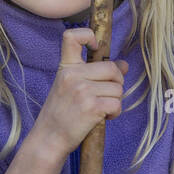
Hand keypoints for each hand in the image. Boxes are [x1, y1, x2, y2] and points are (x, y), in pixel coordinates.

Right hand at [34, 27, 128, 158]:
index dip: (89, 36)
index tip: (95, 48)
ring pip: (118, 89)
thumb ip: (95, 73)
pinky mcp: (91, 107)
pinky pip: (117, 104)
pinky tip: (103, 117)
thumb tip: (124, 65)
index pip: (73, 36)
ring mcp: (82, 90)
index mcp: (66, 66)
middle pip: (112, 68)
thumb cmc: (61, 112)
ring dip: (115, 101)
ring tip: (100, 109)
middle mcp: (73, 75)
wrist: (49, 138)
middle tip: (106, 95)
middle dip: (116, 83)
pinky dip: (114, 113)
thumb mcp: (72, 86)